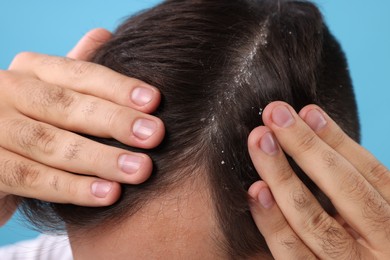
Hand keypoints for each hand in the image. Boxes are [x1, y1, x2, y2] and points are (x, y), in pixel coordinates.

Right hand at [0, 29, 163, 225]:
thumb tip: (104, 35)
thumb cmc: (32, 118)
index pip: (78, 73)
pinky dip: (73, 188)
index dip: (117, 86)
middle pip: (65, 105)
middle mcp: (7, 92)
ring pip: (50, 143)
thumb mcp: (50, 90)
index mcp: (30, 70)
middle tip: (155, 135)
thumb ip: (75, 70)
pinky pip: (33, 179)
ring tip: (140, 170)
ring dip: (100, 158)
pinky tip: (108, 194)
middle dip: (114, 121)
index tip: (154, 100)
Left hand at [248, 101, 389, 258]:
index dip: (338, 140)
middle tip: (275, 114)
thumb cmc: (372, 246)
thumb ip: (358, 190)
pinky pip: (293, 255)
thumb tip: (315, 130)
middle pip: (346, 190)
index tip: (307, 111)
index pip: (372, 175)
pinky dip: (273, 223)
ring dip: (283, 176)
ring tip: (260, 140)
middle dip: (307, 148)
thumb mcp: (377, 219)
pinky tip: (255, 191)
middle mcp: (383, 248)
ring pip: (315, 221)